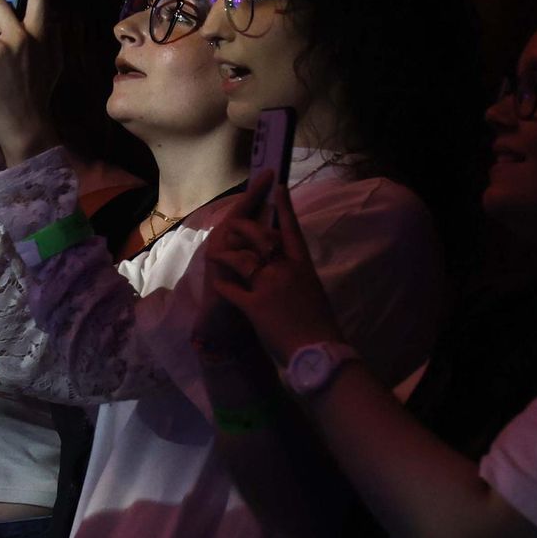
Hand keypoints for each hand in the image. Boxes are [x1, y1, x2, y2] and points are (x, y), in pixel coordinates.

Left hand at [201, 172, 339, 364]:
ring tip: (217, 254)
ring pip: (240, 259)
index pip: (292, 228)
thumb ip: (297, 275)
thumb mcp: (312, 291)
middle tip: (234, 227)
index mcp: (303, 266)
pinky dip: (221, 285)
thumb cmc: (319, 325)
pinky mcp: (254, 305)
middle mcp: (285, 270)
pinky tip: (216, 282)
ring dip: (225, 255)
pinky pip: (231, 289)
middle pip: (259, 238)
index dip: (284, 206)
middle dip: (242, 229)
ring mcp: (269, 286)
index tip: (277, 185)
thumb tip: (286, 265)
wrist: (318, 352)